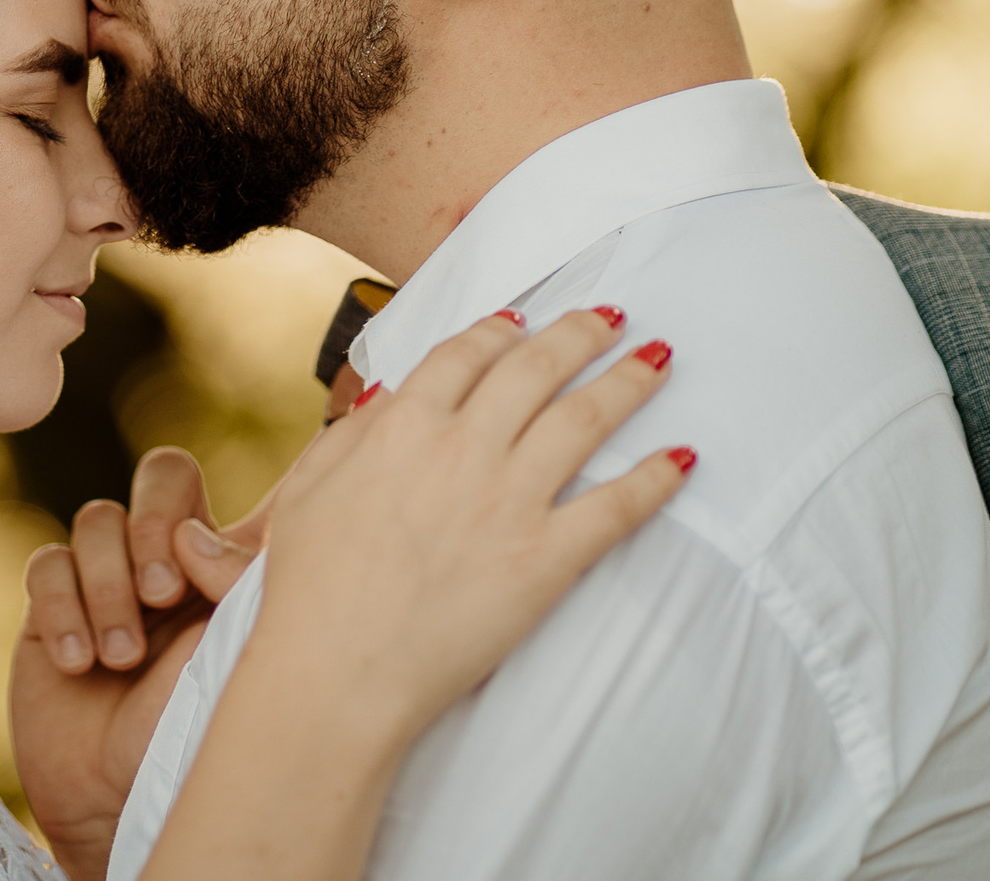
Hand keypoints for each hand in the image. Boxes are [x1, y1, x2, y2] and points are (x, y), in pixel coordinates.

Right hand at [8, 449, 271, 877]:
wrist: (112, 801)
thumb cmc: (187, 738)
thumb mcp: (233, 659)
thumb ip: (233, 585)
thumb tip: (195, 537)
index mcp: (232, 562)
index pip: (263, 489)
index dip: (294, 456)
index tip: (326, 426)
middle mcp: (172, 556)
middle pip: (165, 473)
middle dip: (156, 521)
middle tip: (162, 593)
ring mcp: (109, 573)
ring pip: (98, 518)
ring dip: (107, 585)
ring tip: (120, 658)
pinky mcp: (53, 601)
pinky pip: (47, 563)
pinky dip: (61, 608)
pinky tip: (79, 662)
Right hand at [252, 307, 689, 743]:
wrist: (336, 672)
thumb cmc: (310, 589)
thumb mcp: (307, 488)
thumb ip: (349, 434)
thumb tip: (387, 397)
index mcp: (402, 426)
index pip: (467, 354)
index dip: (502, 329)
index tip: (524, 320)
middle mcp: (463, 448)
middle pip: (537, 368)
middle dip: (581, 333)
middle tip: (611, 318)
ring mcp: (509, 501)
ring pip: (585, 419)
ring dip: (629, 381)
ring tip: (659, 357)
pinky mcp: (545, 560)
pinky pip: (616, 508)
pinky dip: (655, 479)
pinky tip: (682, 458)